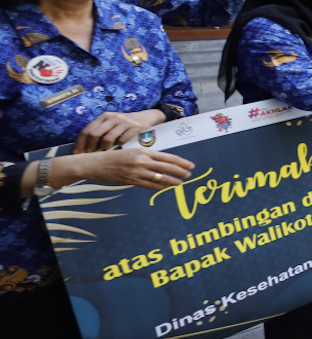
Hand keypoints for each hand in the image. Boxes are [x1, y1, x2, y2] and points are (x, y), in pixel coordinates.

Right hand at [58, 149, 193, 190]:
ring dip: (171, 181)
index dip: (180, 162)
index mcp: (143, 151)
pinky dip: (158, 186)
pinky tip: (165, 188)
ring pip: (159, 177)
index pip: (167, 157)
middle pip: (166, 167)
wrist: (94, 163)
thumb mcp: (131, 152)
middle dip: (180, 171)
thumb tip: (161, 163)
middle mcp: (141, 160)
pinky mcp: (130, 180)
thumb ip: (146, 157)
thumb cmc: (113, 157)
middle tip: (189, 174)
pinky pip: (148, 185)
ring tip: (180, 183)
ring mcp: (136, 171)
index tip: (190, 165)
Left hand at [75, 110, 165, 151]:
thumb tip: (85, 148)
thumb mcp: (111, 123)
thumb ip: (100, 132)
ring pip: (107, 139)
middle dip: (90, 147)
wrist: (146, 117)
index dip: (80, 143)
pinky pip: (121, 141)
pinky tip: (120, 146)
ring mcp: (123, 122)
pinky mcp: (134, 127)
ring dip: (105, 148)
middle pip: (94, 134)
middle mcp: (112, 117)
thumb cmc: (124, 124)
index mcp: (104, 117)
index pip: (86, 130)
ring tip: (106, 151)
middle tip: (90, 155)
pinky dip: (119, 145)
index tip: (77, 153)